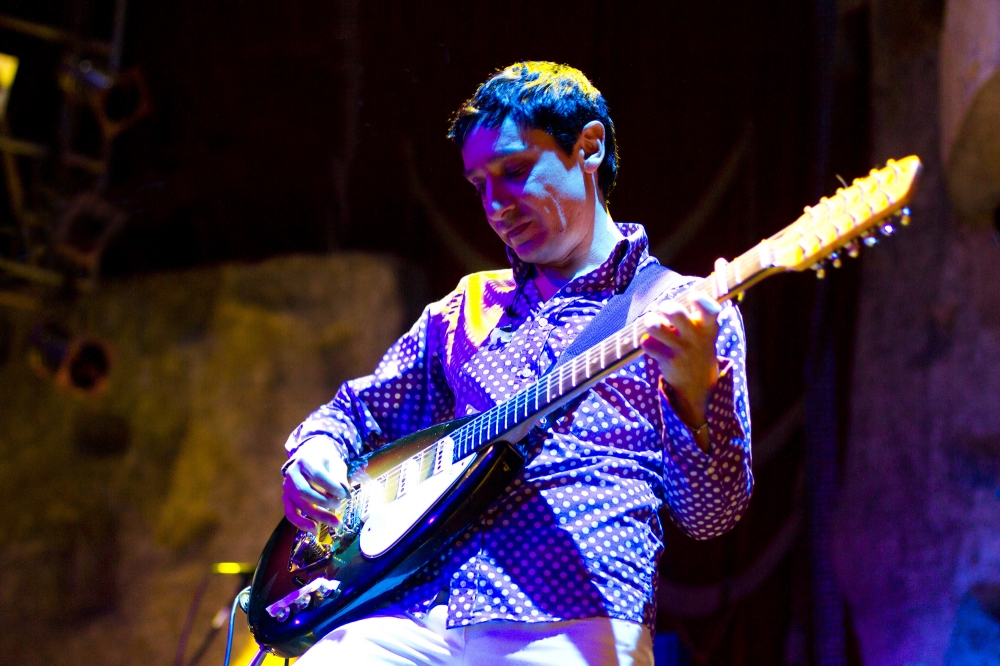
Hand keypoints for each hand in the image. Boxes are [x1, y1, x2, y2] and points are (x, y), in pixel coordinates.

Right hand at [282, 437, 350, 530]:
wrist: (309, 456)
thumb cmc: (325, 461)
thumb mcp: (335, 463)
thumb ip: (340, 477)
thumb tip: (345, 494)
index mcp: (305, 460)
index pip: (317, 474)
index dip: (331, 486)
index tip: (345, 494)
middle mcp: (292, 473)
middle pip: (304, 491)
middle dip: (324, 502)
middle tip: (339, 505)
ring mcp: (287, 486)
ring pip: (298, 504)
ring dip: (318, 515)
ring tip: (335, 523)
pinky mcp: (286, 498)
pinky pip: (290, 513)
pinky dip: (301, 523)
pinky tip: (314, 529)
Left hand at [640, 295, 721, 430]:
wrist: (698, 381)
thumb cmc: (697, 344)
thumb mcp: (704, 331)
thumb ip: (690, 316)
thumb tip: (663, 303)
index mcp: (708, 326)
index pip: (710, 311)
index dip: (701, 301)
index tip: (692, 297)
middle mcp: (695, 337)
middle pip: (676, 314)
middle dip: (666, 307)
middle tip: (663, 309)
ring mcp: (681, 349)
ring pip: (656, 327)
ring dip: (650, 321)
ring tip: (651, 323)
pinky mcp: (667, 360)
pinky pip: (648, 343)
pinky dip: (646, 341)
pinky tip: (652, 343)